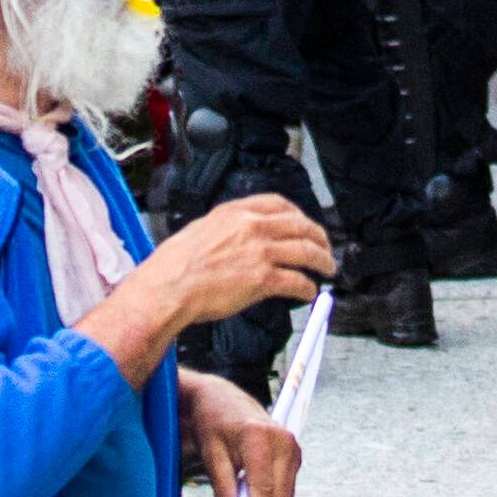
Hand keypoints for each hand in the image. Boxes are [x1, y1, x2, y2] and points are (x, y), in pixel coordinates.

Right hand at [139, 194, 334, 336]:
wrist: (168, 288)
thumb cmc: (175, 265)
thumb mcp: (202, 230)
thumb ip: (227, 229)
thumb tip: (241, 238)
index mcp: (236, 211)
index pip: (279, 203)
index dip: (298, 214)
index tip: (304, 223)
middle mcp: (252, 226)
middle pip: (300, 225)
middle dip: (319, 237)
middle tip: (326, 247)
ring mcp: (260, 251)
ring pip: (306, 251)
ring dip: (322, 260)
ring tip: (327, 269)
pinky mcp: (263, 278)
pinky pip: (296, 280)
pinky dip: (307, 287)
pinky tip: (308, 292)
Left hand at [177, 368, 304, 496]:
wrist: (224, 400)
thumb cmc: (213, 425)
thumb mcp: (210, 455)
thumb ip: (223, 487)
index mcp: (259, 437)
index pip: (263, 486)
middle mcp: (283, 440)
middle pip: (279, 495)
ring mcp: (293, 446)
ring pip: (286, 495)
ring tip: (242, 483)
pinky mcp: (296, 452)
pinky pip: (287, 486)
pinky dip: (271, 490)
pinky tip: (253, 476)